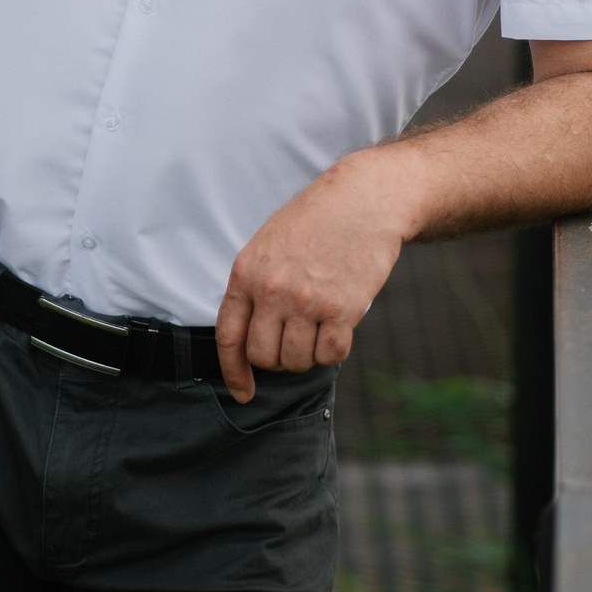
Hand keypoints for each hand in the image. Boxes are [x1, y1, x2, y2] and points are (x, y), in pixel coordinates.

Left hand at [212, 151, 416, 401]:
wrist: (364, 199)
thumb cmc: (316, 222)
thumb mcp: (268, 245)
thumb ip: (254, 287)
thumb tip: (250, 337)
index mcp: (246, 273)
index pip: (228, 337)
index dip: (233, 372)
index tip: (243, 393)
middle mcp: (271, 289)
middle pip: (264, 357)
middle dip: (278, 360)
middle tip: (295, 341)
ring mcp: (306, 301)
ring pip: (296, 360)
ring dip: (307, 355)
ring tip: (318, 327)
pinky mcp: (343, 309)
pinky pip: (330, 355)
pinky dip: (333, 351)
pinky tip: (338, 328)